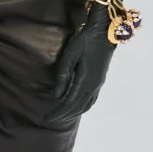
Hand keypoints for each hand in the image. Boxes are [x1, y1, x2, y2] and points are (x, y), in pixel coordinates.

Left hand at [47, 4, 116, 122]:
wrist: (105, 32)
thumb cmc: (85, 40)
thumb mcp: (70, 55)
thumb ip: (63, 75)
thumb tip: (56, 95)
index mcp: (85, 81)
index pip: (69, 103)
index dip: (58, 113)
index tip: (47, 118)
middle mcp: (93, 86)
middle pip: (77, 107)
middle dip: (64, 115)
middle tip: (51, 119)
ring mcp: (98, 84)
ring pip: (86, 105)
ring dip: (73, 113)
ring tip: (62, 116)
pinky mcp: (100, 80)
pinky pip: (91, 100)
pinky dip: (82, 107)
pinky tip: (77, 106)